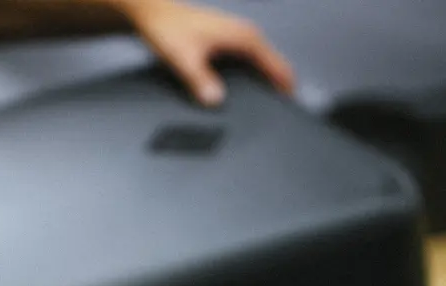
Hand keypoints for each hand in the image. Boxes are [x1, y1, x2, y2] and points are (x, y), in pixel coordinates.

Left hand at [123, 0, 294, 106]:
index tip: (290, 108)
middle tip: (279, 112)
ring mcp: (239, 37)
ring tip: (267, 104)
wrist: (154, 14)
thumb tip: (216, 99)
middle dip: (279, 88)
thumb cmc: (168, 28)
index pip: (278, 66)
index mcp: (244, 37)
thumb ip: (200, 80)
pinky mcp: (230, 41)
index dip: (286, 89)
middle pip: (275, 66)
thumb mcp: (184, 59)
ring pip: (264, 64)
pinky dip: (256, 77)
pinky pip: (252, 62)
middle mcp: (246, 34)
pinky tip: (247, 92)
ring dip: (268, 82)